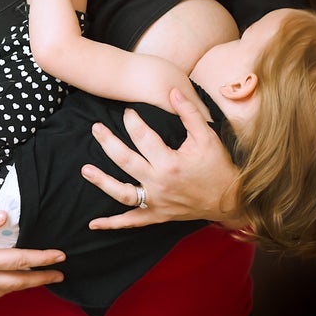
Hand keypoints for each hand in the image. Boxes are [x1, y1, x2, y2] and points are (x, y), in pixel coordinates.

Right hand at [0, 209, 65, 298]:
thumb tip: (7, 216)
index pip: (19, 261)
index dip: (42, 259)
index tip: (61, 256)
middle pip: (15, 283)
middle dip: (40, 279)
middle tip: (59, 275)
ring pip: (0, 292)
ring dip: (20, 287)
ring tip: (36, 279)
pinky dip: (0, 289)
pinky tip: (2, 283)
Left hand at [83, 87, 240, 229]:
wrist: (230, 199)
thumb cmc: (218, 166)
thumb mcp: (207, 136)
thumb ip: (188, 113)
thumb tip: (172, 91)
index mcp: (170, 162)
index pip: (142, 137)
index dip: (132, 122)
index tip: (127, 112)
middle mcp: (159, 183)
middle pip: (125, 160)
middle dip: (108, 142)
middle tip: (95, 129)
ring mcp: (156, 202)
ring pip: (122, 193)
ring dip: (101, 182)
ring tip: (85, 170)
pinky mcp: (156, 215)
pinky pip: (131, 221)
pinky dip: (112, 224)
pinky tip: (93, 224)